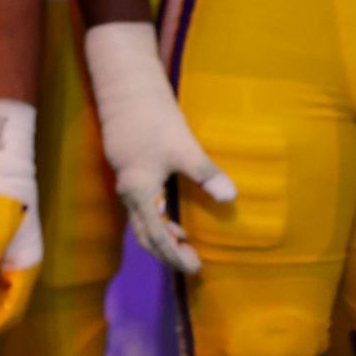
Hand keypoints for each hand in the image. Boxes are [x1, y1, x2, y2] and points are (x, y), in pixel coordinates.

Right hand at [84, 22, 235, 273]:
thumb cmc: (153, 118)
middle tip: (191, 262)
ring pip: (141, 219)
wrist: (125, 88)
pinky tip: (174, 211)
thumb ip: (206, 174)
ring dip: (162, 234)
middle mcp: (128, 191)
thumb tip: (230, 197)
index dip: (175, 256)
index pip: (156, 237)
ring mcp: (125, 179)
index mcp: (139, 191)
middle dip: (167, 251)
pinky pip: (141, 203)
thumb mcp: (184, 147)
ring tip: (185, 241)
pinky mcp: (128, 166)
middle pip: (144, 233)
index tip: (196, 268)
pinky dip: (157, 216)